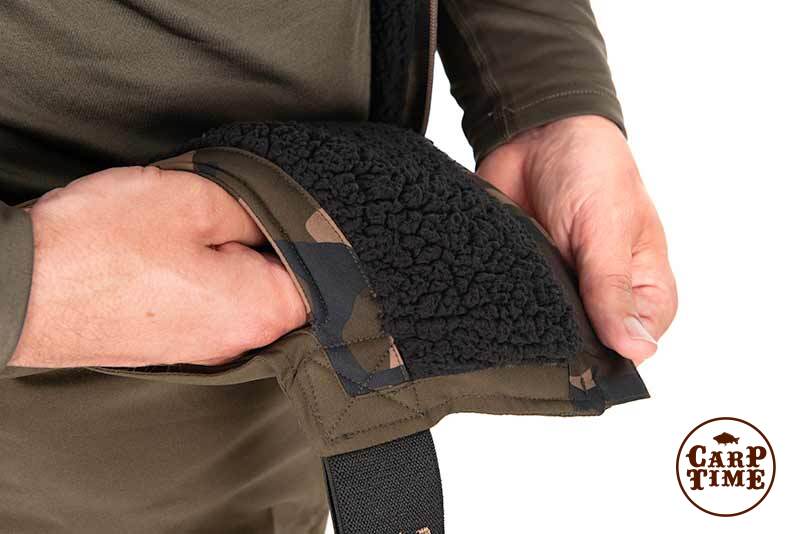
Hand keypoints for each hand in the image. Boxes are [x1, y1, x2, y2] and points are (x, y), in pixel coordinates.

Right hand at [9, 165, 306, 367]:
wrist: (17, 288)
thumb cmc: (99, 248)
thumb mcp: (196, 201)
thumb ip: (257, 214)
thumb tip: (281, 223)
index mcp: (258, 312)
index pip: (324, 279)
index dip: (315, 237)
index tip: (297, 209)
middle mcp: (236, 342)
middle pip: (282, 286)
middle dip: (267, 244)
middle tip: (235, 209)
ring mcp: (201, 347)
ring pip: (241, 292)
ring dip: (228, 256)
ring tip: (191, 227)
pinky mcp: (170, 341)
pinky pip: (206, 303)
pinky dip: (200, 273)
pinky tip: (169, 251)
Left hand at [477, 115, 676, 364]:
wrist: (535, 131)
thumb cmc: (590, 168)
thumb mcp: (605, 230)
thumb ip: (613, 289)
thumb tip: (636, 350)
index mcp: (644, 285)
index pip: (634, 344)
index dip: (608, 355)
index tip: (578, 355)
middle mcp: (603, 293)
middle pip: (588, 344)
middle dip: (564, 344)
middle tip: (538, 336)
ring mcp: (562, 287)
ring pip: (548, 329)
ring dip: (530, 324)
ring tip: (512, 319)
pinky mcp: (525, 276)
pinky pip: (513, 305)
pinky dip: (501, 306)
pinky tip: (488, 307)